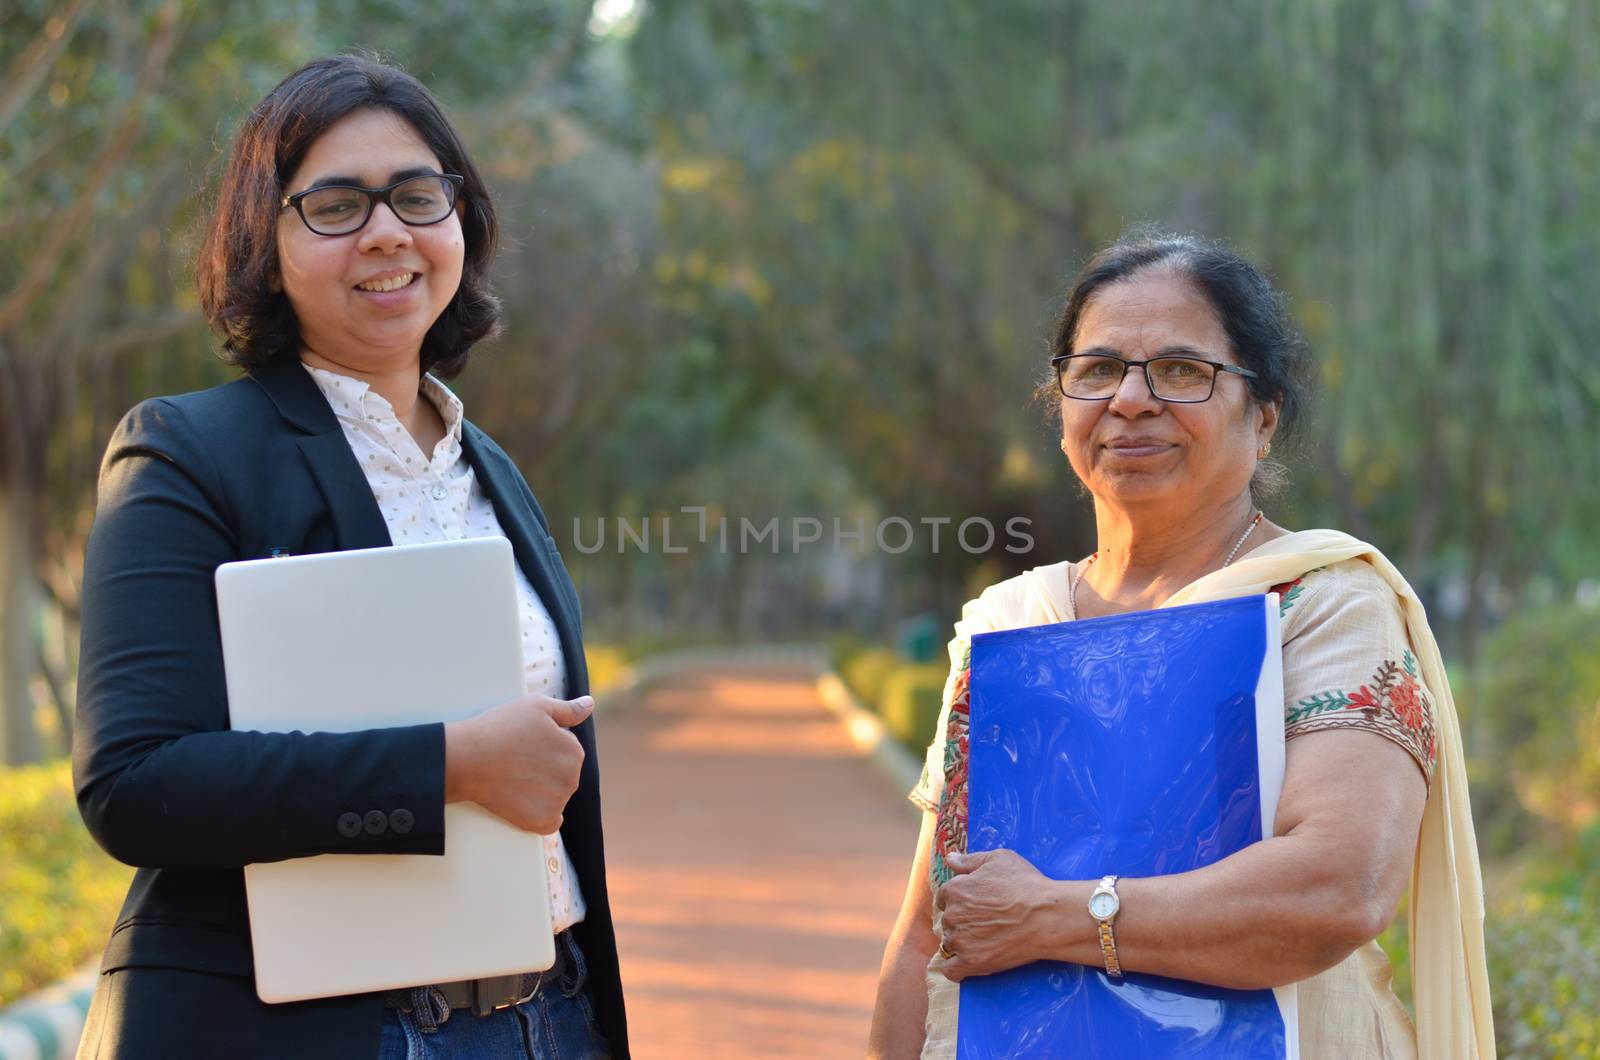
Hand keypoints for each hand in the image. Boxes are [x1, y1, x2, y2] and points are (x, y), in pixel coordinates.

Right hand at [444, 694, 592, 833]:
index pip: (566, 750)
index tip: (525, 744)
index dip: (544, 745)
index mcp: (574, 752)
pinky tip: (520, 801)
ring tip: (514, 778)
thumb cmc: (501, 728)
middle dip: (544, 769)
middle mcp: (572, 779)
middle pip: (561, 774)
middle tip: (517, 761)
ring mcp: (557, 802)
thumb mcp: (537, 706)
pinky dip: (537, 814)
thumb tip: (590, 705)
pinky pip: (549, 821)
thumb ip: (569, 709)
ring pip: (555, 797)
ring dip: (540, 790)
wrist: (467, 759)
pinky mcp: (541, 822)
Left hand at [934, 849, 1059, 981]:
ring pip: (950, 944)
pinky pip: (952, 971)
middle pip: (948, 921)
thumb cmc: (1026, 885)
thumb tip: (949, 859)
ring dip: (962, 944)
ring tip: (985, 941)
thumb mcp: (999, 859)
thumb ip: (969, 860)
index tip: (974, 905)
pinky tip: (969, 962)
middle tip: (985, 923)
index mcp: (955, 889)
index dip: (959, 900)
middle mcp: (952, 915)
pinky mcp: (972, 963)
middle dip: (962, 922)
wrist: (1047, 917)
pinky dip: (957, 968)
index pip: (944, 897)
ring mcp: (961, 941)